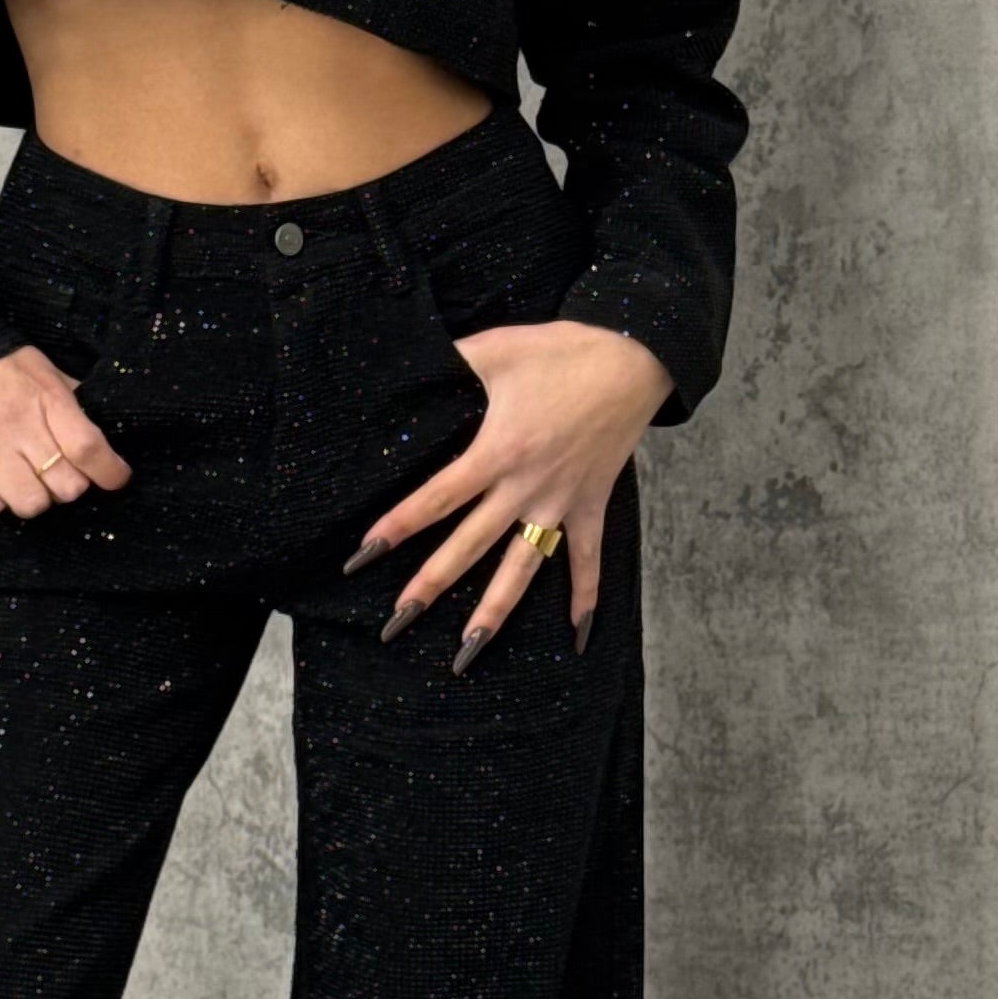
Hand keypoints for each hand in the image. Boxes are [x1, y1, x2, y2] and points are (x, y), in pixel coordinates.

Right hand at [0, 342, 132, 516]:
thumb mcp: (38, 367)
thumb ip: (68, 398)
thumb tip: (102, 427)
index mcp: (44, 397)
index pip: (88, 447)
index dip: (110, 472)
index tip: (116, 478)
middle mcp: (16, 423)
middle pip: (65, 485)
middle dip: (68, 485)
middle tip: (56, 473)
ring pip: (30, 503)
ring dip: (33, 497)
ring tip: (22, 479)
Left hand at [344, 317, 671, 662]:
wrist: (633, 359)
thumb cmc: (563, 352)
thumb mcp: (497, 349)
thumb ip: (452, 361)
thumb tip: (412, 360)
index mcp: (498, 450)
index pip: (436, 498)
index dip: (398, 526)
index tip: (364, 554)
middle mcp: (526, 486)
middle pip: (469, 545)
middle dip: (430, 585)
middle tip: (396, 622)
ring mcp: (561, 501)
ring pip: (523, 566)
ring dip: (495, 610)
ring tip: (468, 649)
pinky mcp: (592, 503)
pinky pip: (587, 558)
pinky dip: (585, 596)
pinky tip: (578, 635)